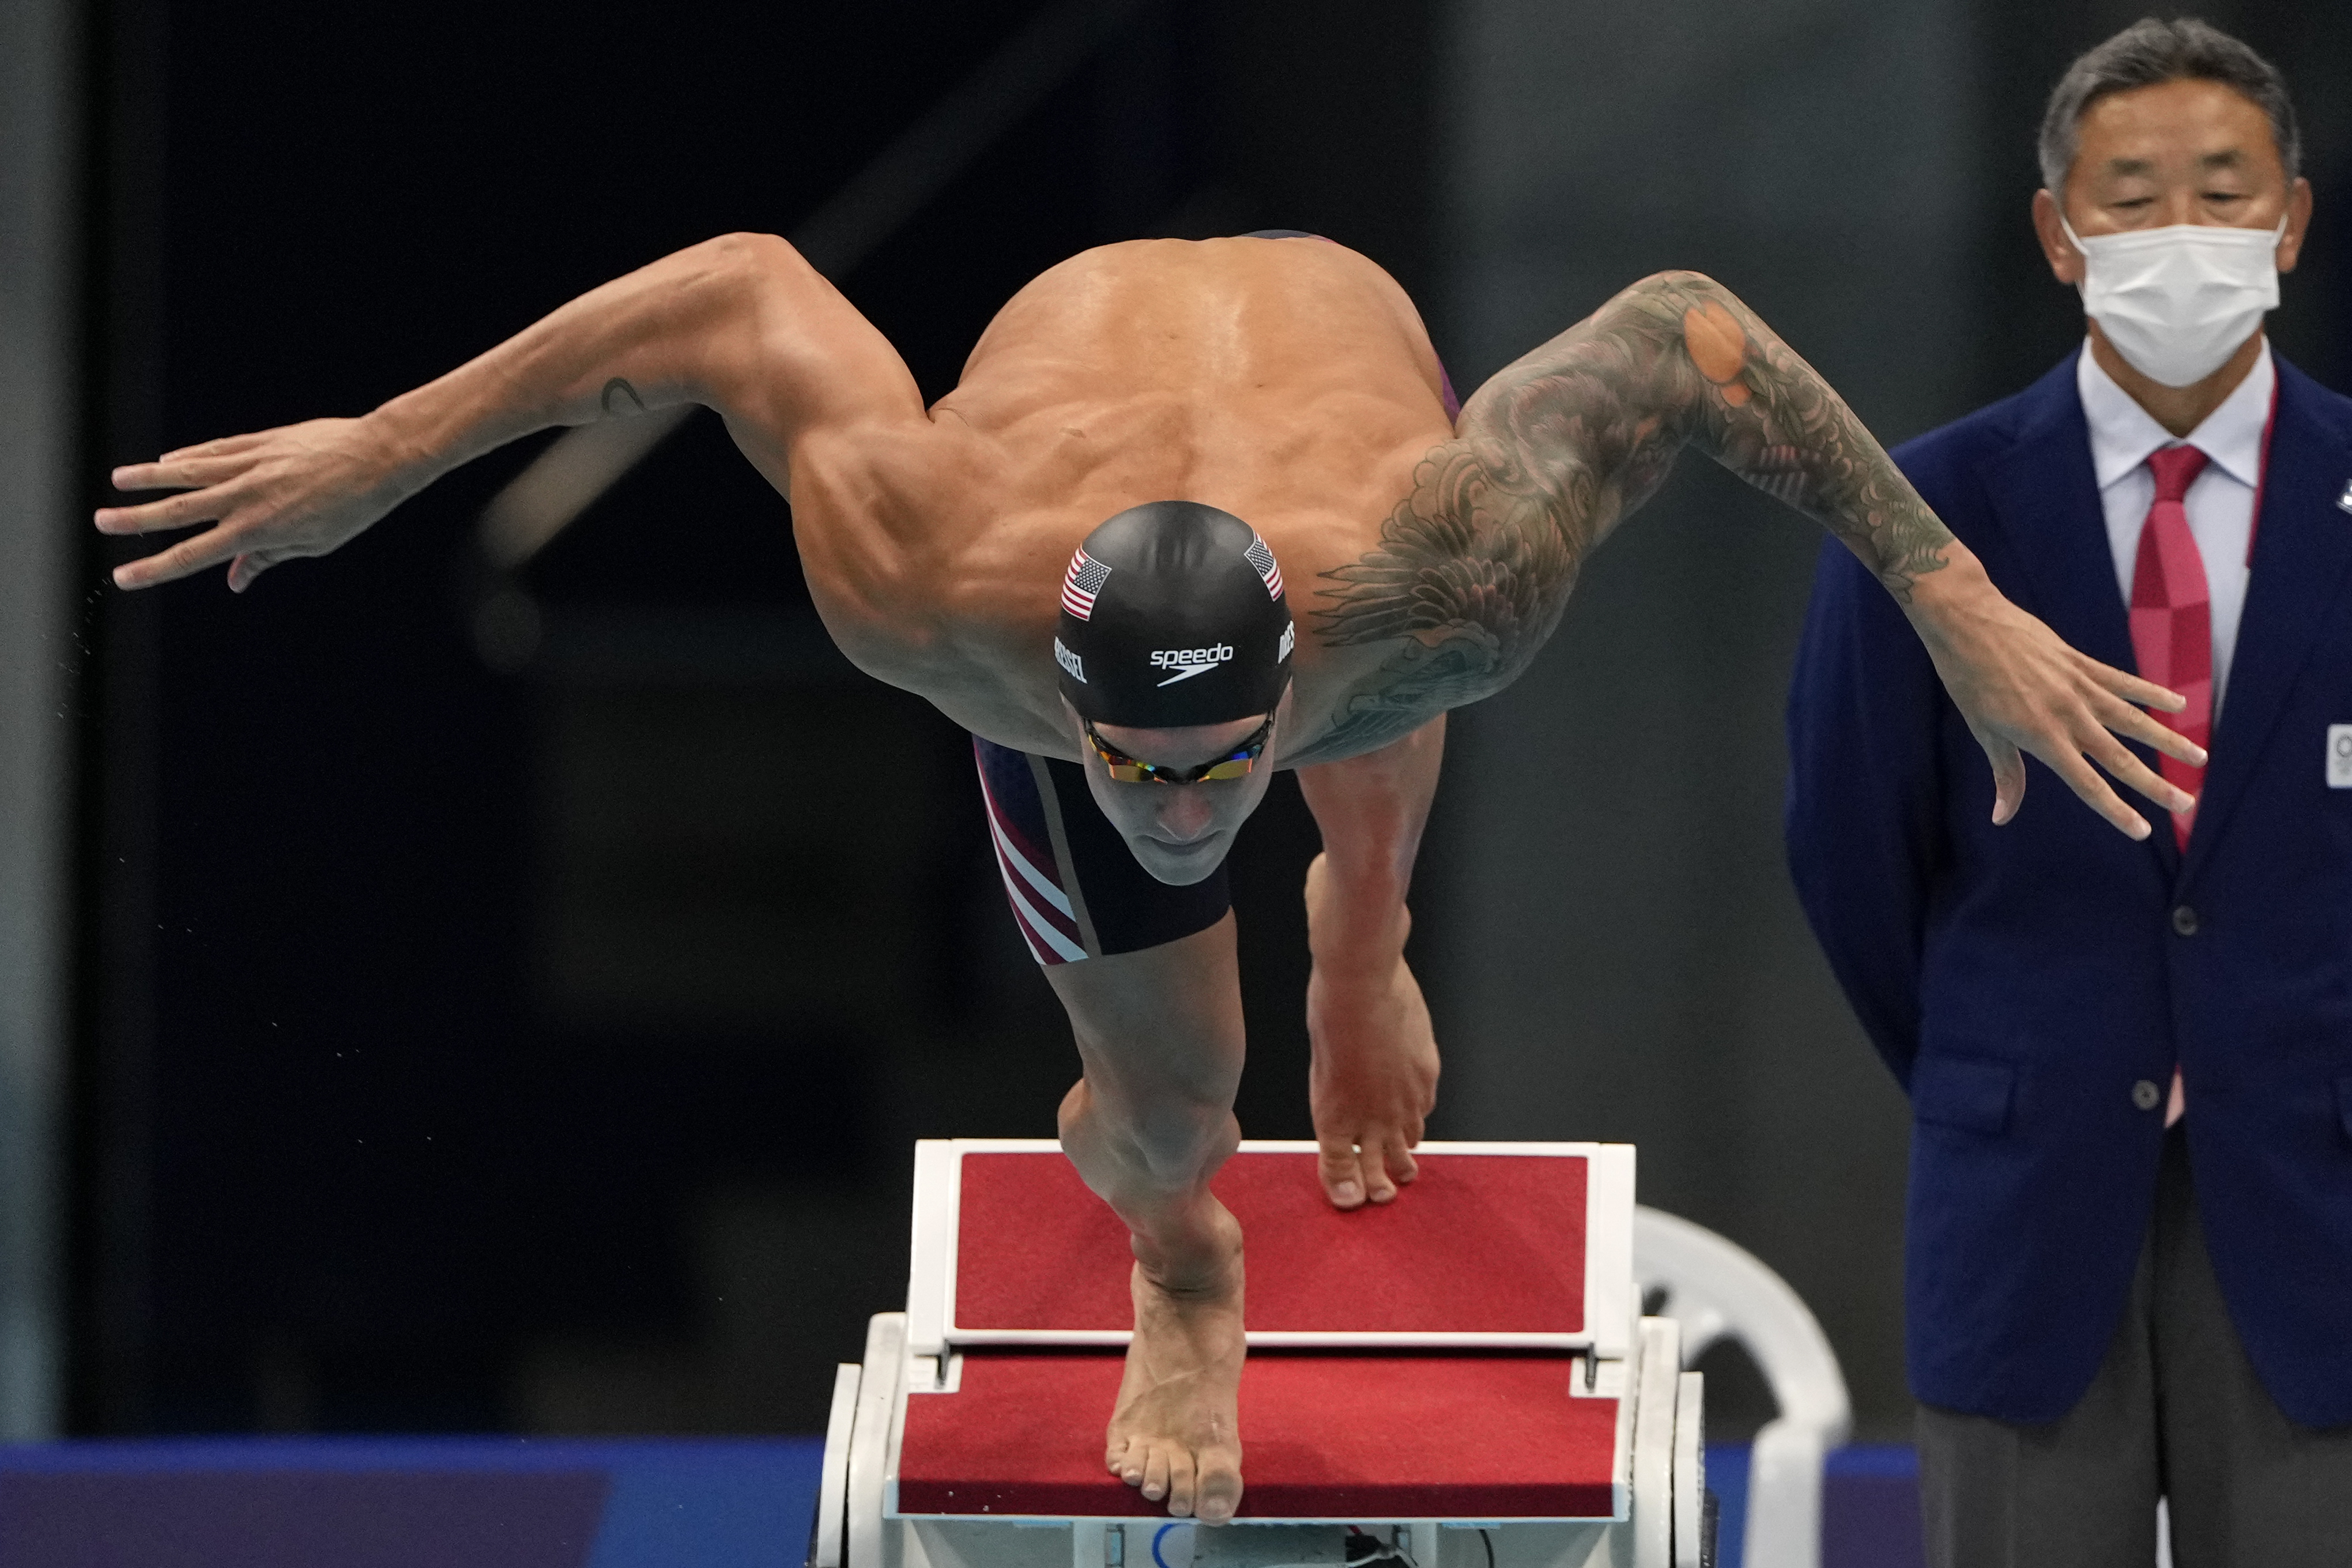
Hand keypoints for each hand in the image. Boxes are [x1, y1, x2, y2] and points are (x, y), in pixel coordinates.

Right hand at [96, 416, 419, 591]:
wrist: (376, 456)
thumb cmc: (352, 507)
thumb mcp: (314, 544)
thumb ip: (268, 558)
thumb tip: (235, 581)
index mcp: (257, 530)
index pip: (193, 554)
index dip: (155, 568)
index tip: (124, 576)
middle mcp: (244, 497)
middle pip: (178, 511)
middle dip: (136, 519)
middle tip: (101, 522)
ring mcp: (248, 465)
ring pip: (187, 472)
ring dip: (149, 477)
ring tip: (118, 480)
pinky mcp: (258, 442)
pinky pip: (214, 450)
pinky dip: (189, 457)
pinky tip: (168, 460)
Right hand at [1304, 853, 1438, 1209]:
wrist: (1360, 963)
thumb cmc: (1373, 954)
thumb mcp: (1389, 963)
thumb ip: (1383, 954)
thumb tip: (1371, 913)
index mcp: (1420, 1062)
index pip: (1415, 1104)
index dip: (1406, 1125)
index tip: (1403, 1140)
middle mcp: (1407, 1091)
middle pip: (1404, 1138)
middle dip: (1397, 1163)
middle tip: (1395, 1186)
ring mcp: (1376, 1104)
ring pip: (1378, 1156)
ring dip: (1375, 1179)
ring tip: (1372, 1198)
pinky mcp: (1341, 1111)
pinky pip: (1341, 1157)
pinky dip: (1342, 1180)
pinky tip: (1342, 1199)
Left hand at [1907, 550, 2204, 838]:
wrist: (1968, 622)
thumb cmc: (1968, 680)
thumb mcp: (1984, 731)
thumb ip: (2006, 773)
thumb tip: (2002, 817)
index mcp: (2042, 737)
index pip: (2086, 784)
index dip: (2115, 810)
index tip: (2142, 831)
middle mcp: (2068, 715)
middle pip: (2121, 757)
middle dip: (2155, 784)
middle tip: (2188, 804)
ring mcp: (2079, 687)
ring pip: (2134, 720)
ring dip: (2168, 740)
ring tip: (2199, 758)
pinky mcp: (2081, 662)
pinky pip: (2124, 682)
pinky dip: (2152, 693)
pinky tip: (2179, 704)